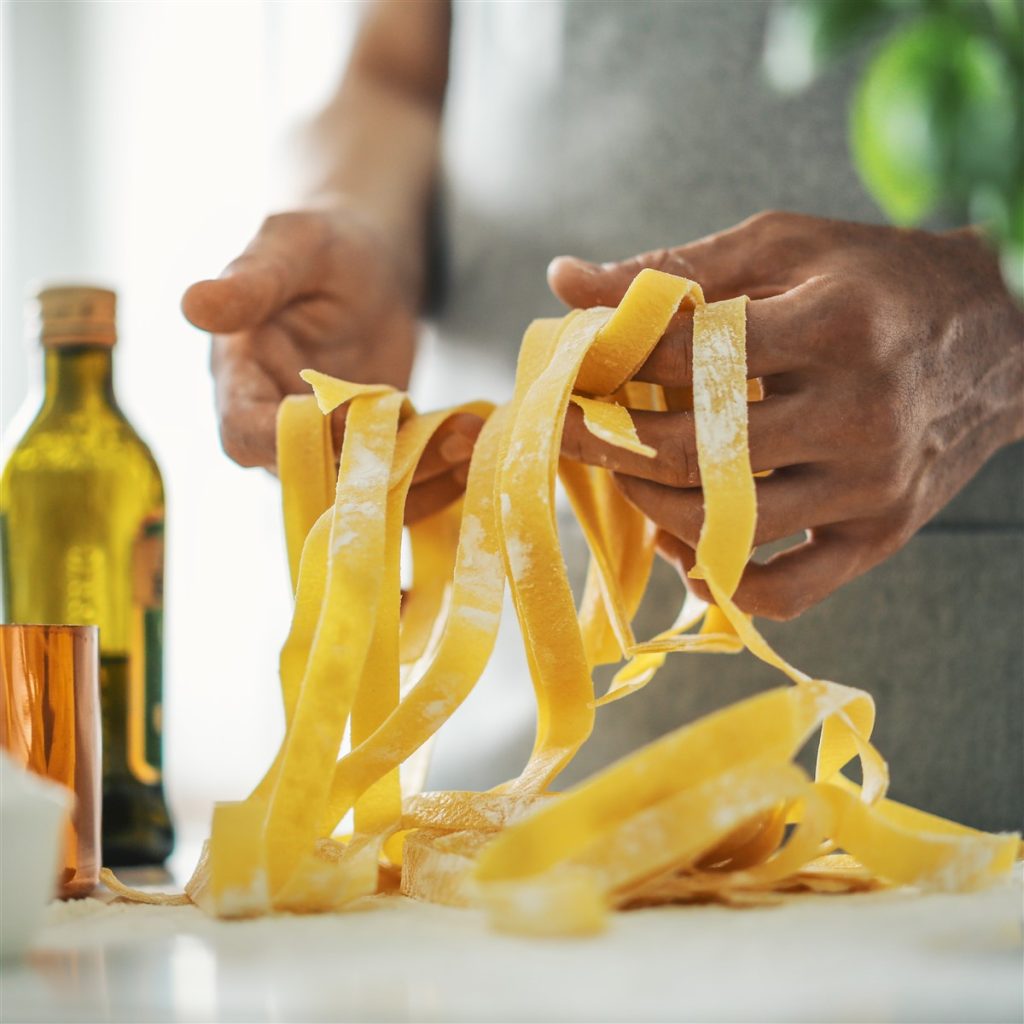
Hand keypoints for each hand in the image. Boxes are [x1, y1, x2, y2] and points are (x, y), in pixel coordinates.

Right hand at [183, 207, 479, 522]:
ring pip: (360, 490)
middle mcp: (276, 424)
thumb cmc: (323, 245)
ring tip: (465, 442)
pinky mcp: (369, 450)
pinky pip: (395, 481)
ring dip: (417, 478)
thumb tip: (193, 304)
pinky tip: (470, 441)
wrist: (369, 261)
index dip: (291, 442)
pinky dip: (435, 474)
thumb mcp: (291, 249)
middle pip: (312, 476)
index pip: (244, 436)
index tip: (350, 422)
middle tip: (438, 444)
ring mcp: (326, 444)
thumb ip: (252, 282)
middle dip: (373, 469)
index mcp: (240, 379)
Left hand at [551, 212, 1023, 619]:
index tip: (569, 370)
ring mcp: (870, 485)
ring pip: (726, 528)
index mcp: (833, 326)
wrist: (1001, 338)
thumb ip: (673, 268)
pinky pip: (787, 590)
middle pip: (694, 454)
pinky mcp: (879, 533)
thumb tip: (562, 278)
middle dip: (606, 444)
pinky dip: (722, 582)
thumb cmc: (878, 282)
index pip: (685, 359)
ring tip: (628, 473)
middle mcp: (857, 413)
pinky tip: (687, 548)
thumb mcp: (783, 249)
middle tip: (568, 430)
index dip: (609, 366)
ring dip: (651, 508)